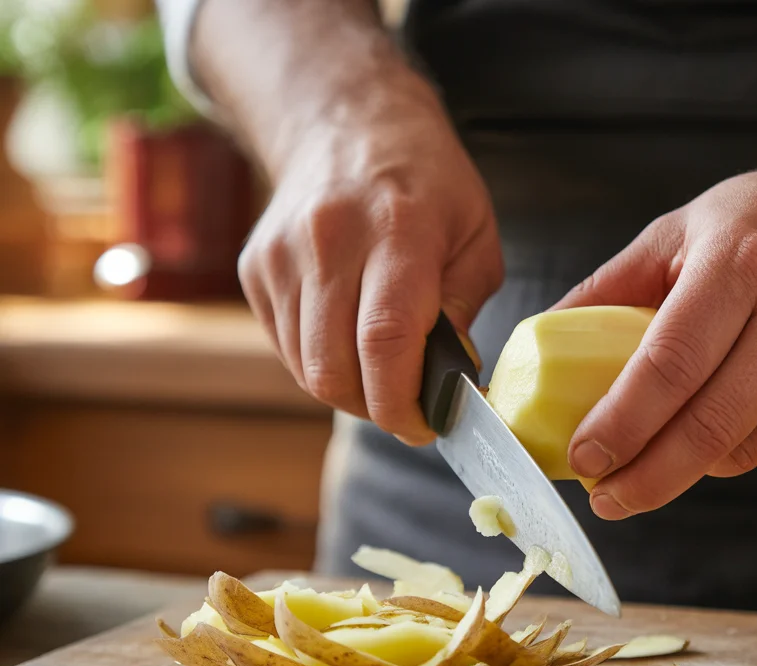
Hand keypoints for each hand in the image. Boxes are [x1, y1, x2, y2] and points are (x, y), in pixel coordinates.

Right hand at [237, 63, 502, 443]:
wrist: (347, 123)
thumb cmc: (427, 184)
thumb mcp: (476, 237)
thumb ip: (464, 311)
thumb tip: (447, 381)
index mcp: (397, 231)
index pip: (386, 341)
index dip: (403, 402)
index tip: (425, 425)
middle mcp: (328, 241)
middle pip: (334, 369)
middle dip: (376, 408)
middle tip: (408, 409)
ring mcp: (281, 256)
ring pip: (306, 368)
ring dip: (349, 391)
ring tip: (383, 373)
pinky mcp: (255, 269)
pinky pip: (286, 348)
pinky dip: (321, 364)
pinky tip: (350, 342)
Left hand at [554, 150, 756, 519]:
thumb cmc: (755, 229)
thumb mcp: (673, 235)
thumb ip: (605, 292)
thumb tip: (538, 354)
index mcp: (740, 263)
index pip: (670, 365)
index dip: (621, 424)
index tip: (584, 459)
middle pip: (712, 427)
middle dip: (647, 478)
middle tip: (607, 497)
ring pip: (749, 452)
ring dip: (699, 462)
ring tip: (680, 436)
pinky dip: (751, 455)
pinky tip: (745, 416)